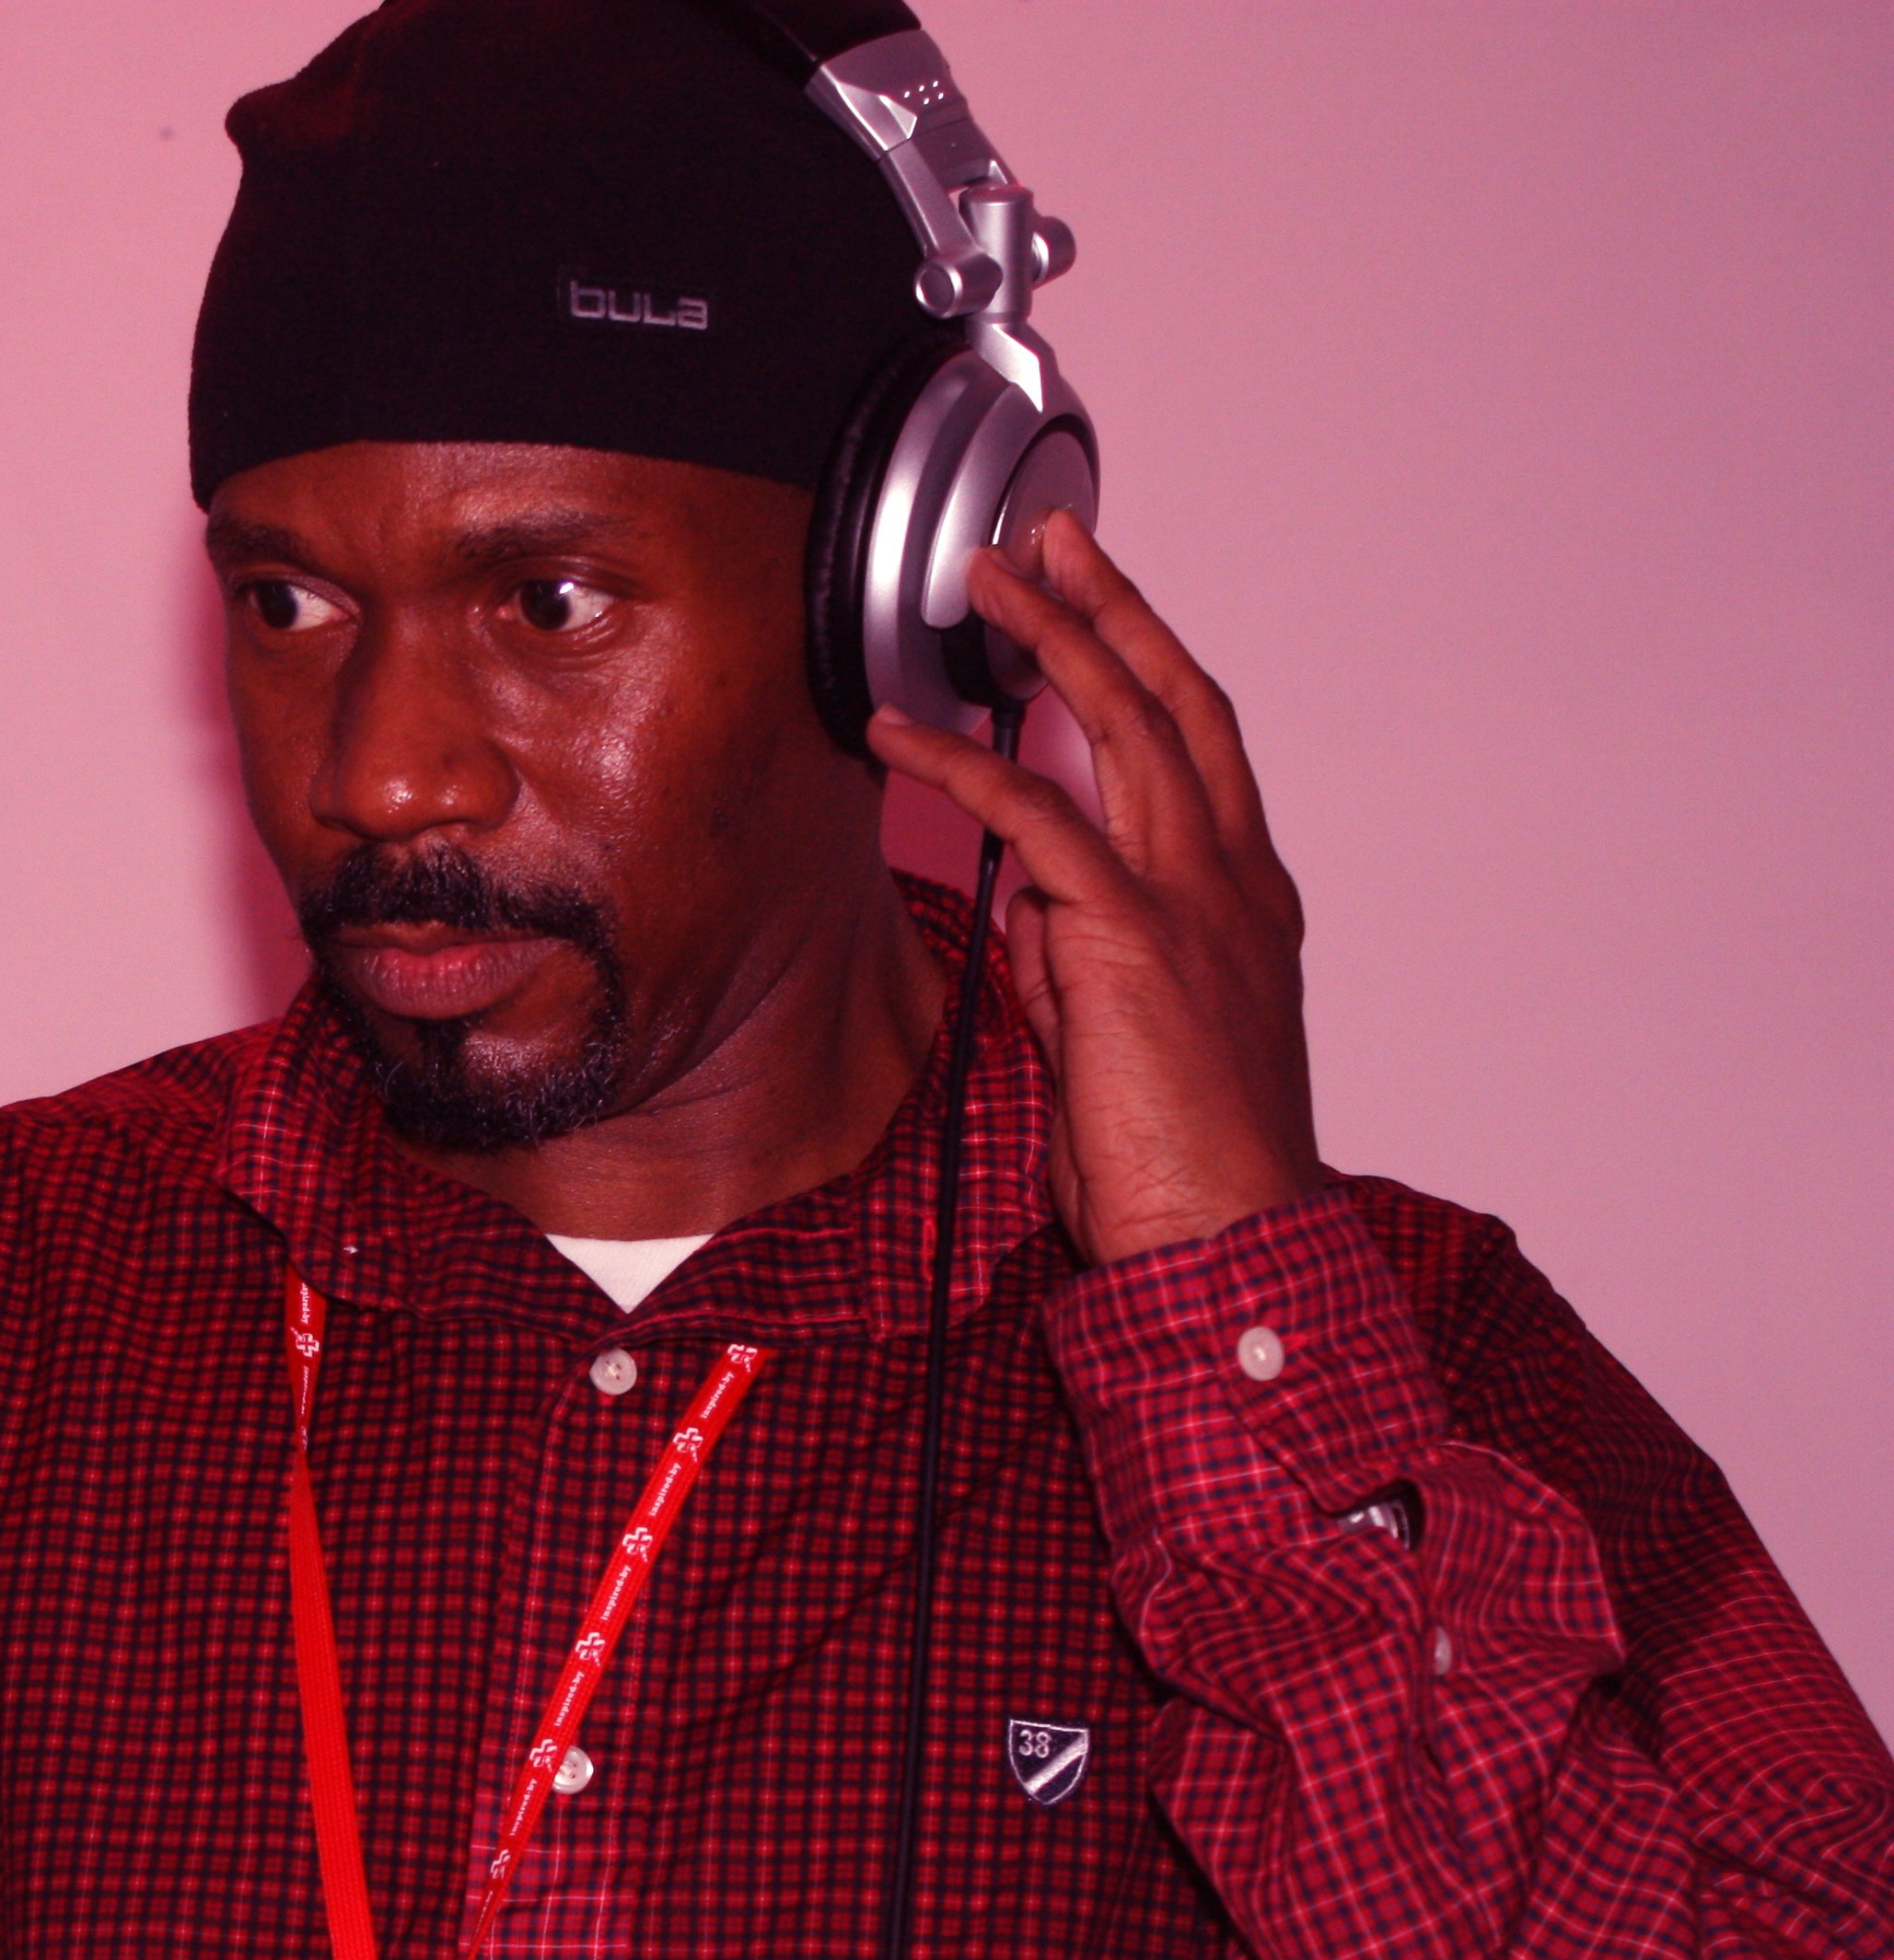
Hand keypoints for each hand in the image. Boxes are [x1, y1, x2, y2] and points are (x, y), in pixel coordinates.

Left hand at [866, 514, 1319, 1264]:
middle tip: (1053, 540)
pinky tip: (898, 734)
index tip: (1105, 604)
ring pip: (1123, 726)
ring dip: (1052, 638)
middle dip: (1113, 608)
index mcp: (1245, 903)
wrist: (1228, 1237)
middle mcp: (1232, 882)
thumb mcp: (1118, 1043)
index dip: (1151, 663)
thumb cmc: (1181, 1164)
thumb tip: (1029, 911)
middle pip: (1174, 703)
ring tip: (986, 580)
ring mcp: (1191, 900)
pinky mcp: (1129, 936)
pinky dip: (958, 767)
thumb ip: (1077, 966)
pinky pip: (1036, 819)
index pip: (1201, 750)